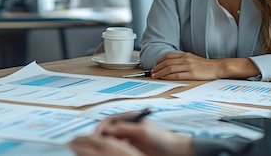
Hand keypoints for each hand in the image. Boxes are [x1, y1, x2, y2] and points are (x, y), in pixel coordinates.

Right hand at [69, 116, 194, 155]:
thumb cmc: (162, 138)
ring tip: (104, 150)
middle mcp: (127, 126)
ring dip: (105, 144)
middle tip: (96, 145)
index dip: (100, 128)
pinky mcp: (130, 147)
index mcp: (129, 119)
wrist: (174, 151)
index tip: (96, 136)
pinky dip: (112, 150)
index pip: (108, 120)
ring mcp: (128, 137)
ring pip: (110, 140)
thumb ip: (125, 128)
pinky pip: (116, 148)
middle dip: (100, 136)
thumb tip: (108, 128)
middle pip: (107, 130)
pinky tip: (114, 153)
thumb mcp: (143, 132)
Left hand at [151, 52, 222, 79]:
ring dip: (161, 72)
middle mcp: (185, 59)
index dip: (159, 60)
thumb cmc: (204, 65)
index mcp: (185, 55)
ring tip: (156, 76)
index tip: (155, 65)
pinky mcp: (192, 74)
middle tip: (152, 72)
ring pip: (170, 68)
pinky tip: (164, 78)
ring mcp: (188, 66)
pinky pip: (177, 75)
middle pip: (167, 62)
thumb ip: (182, 59)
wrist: (216, 67)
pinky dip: (168, 76)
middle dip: (157, 67)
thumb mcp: (192, 58)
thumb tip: (171, 63)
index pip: (168, 56)